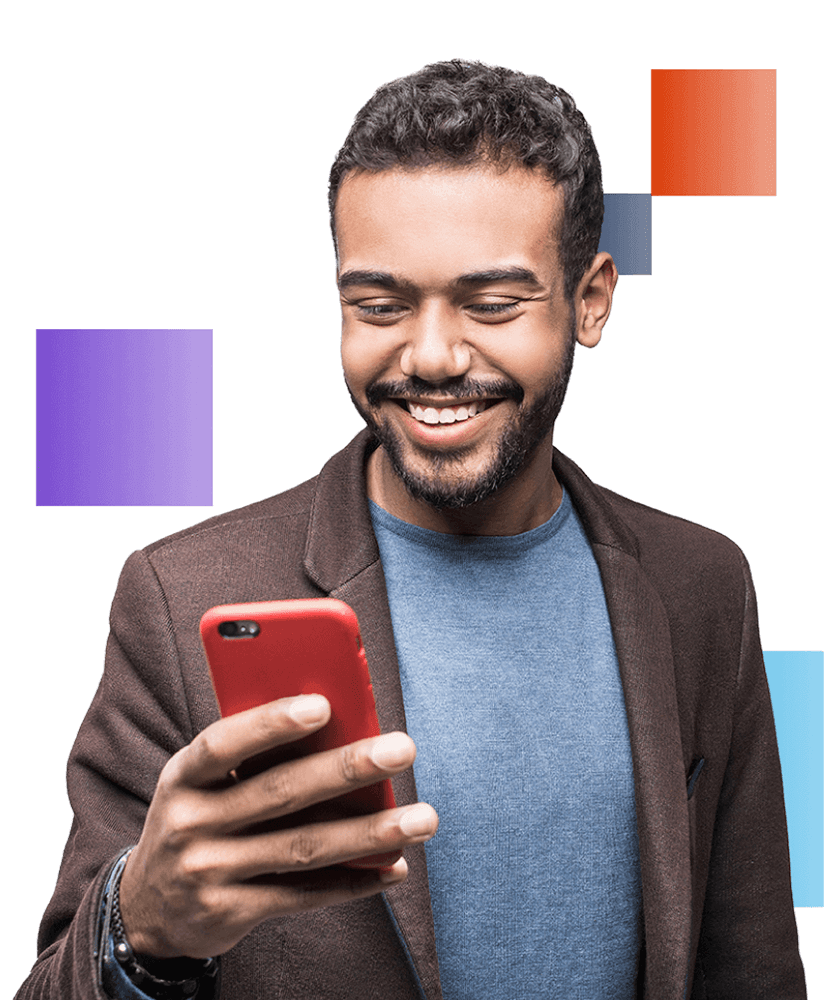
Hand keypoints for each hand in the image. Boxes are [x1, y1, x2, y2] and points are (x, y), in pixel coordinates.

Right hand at [118, 694, 437, 958]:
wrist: (149, 907)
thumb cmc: (197, 817)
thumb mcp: (201, 781)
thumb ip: (251, 757)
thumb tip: (338, 725)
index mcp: (183, 775)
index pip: (224, 743)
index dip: (271, 723)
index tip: (323, 705)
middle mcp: (190, 823)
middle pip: (280, 793)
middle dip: (348, 768)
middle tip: (402, 748)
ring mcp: (208, 873)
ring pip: (303, 848)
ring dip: (370, 833)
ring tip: (422, 818)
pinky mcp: (230, 914)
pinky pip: (304, 895)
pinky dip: (354, 882)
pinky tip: (394, 867)